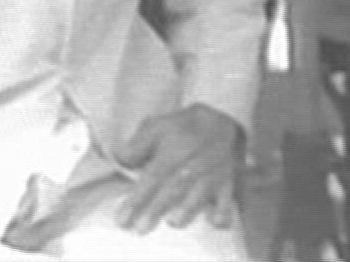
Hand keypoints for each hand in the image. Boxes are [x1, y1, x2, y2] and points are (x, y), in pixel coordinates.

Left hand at [115, 104, 240, 234]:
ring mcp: (211, 174)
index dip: (137, 199)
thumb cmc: (181, 128)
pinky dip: (222, 211)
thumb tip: (122, 162)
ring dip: (186, 211)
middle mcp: (192, 165)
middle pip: (173, 191)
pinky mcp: (226, 182)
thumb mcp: (155, 126)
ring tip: (173, 222)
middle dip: (156, 210)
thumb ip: (136, 146)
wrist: (220, 121)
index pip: (152, 177)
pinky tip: (215, 221)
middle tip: (141, 228)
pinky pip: (227, 198)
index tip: (123, 219)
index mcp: (173, 151)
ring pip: (199, 196)